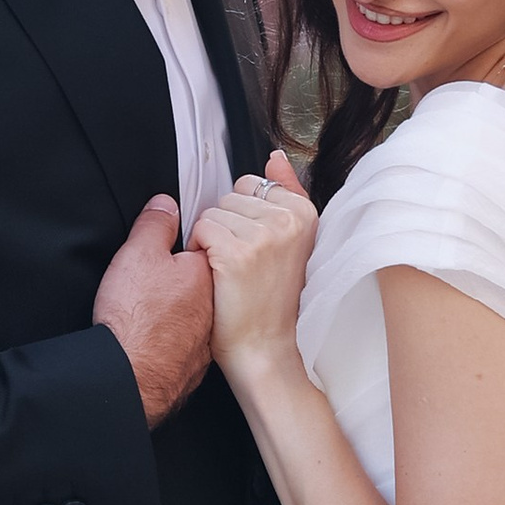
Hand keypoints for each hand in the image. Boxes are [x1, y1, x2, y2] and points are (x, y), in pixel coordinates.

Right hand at [94, 198, 213, 425]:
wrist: (131, 375)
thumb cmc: (134, 319)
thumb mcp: (138, 254)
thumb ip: (156, 225)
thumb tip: (166, 206)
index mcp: (205, 273)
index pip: (205, 246)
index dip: (181, 244)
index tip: (163, 250)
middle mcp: (214, 305)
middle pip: (199, 280)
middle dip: (180, 277)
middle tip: (150, 282)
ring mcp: (206, 336)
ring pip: (193, 312)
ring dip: (178, 308)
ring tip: (149, 310)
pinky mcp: (194, 363)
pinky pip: (186, 340)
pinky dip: (173, 336)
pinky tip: (153, 336)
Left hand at [191, 154, 317, 372]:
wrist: (264, 347)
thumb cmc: (272, 298)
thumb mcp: (291, 241)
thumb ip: (286, 193)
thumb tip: (275, 157)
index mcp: (305, 213)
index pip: (252, 184)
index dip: (242, 215)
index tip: (255, 246)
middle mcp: (289, 220)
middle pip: (230, 196)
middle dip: (226, 226)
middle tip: (242, 263)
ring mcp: (265, 235)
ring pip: (213, 212)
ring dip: (210, 239)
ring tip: (231, 270)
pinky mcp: (238, 252)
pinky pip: (201, 229)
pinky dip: (199, 250)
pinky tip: (217, 275)